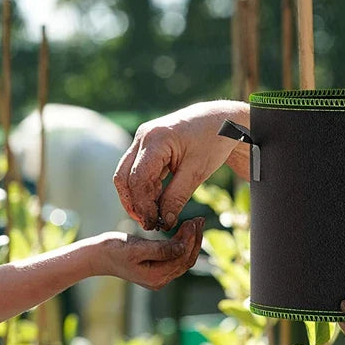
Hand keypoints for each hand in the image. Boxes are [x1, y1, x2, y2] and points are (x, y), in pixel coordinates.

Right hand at [99, 217, 204, 289]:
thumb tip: (183, 247)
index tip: (193, 220)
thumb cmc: (114, 249)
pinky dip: (182, 243)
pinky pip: (176, 257)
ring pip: (183, 259)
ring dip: (191, 241)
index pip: (182, 258)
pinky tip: (184, 230)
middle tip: (198, 219)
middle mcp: (160, 280)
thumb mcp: (137, 247)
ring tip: (195, 222)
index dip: (191, 239)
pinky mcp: (157, 269)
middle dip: (195, 239)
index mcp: (156, 277)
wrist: (98, 256)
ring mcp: (159, 276)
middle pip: (186, 260)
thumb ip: (161, 249)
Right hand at [113, 100, 249, 230]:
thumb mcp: (198, 171)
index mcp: (155, 139)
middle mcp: (143, 137)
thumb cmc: (213, 141)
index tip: (154, 224)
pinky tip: (158, 202)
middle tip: (149, 224)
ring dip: (138, 197)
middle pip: (124, 177)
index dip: (143, 205)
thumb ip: (178, 196)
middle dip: (134, 203)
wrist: (219, 120)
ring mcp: (143, 140)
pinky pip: (137, 171)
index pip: (138, 179)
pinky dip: (145, 188)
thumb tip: (164, 222)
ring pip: (128, 175)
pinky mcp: (147, 146)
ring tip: (155, 216)